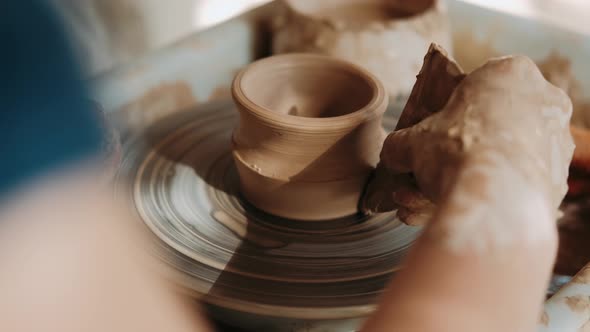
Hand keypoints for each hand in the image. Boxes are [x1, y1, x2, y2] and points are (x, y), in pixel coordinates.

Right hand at [366, 47, 573, 229]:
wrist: (493, 199)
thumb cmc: (455, 153)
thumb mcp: (412, 141)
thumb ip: (402, 143)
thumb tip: (393, 155)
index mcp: (511, 73)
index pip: (478, 84)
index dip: (451, 109)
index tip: (435, 130)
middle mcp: (544, 102)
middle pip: (491, 125)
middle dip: (454, 152)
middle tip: (426, 172)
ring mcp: (557, 143)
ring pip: (500, 160)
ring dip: (460, 181)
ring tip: (418, 204)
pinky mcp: (559, 182)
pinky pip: (511, 187)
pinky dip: (482, 198)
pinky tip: (446, 213)